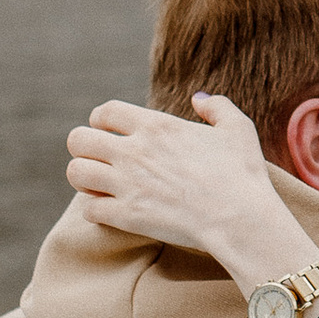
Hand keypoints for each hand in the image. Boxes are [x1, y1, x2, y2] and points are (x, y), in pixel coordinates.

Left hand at [66, 96, 301, 284]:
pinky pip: (88, 209)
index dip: (100, 120)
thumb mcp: (238, 128)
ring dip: (84, 178)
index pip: (104, 112)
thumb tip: (198, 98)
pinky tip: (110, 210)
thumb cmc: (242, 173)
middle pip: (78, 139)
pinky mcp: (127, 216)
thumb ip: (216, 107)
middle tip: (99, 159)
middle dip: (83, 147)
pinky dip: (94, 210)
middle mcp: (134, 151)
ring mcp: (127, 184)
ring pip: (76, 172)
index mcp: (156, 125)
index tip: (108, 131)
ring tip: (99, 185)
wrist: (240, 218)